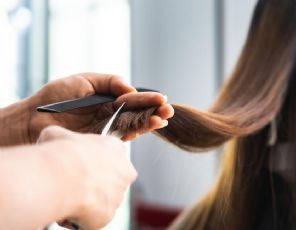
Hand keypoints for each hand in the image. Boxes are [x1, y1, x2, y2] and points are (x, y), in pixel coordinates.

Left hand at [25, 73, 173, 142]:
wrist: (34, 118)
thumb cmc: (55, 97)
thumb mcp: (84, 80)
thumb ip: (109, 81)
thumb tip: (130, 89)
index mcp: (108, 99)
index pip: (133, 99)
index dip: (148, 99)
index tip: (162, 98)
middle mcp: (110, 115)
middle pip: (138, 114)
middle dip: (154, 112)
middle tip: (169, 111)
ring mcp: (106, 129)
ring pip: (133, 126)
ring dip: (149, 123)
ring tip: (162, 120)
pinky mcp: (100, 142)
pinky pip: (120, 137)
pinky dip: (134, 133)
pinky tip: (145, 128)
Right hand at [38, 126, 136, 229]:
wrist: (62, 177)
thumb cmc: (60, 153)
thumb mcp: (56, 134)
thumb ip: (62, 137)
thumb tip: (52, 140)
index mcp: (116, 149)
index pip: (112, 155)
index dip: (95, 161)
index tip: (80, 164)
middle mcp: (125, 172)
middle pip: (108, 181)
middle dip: (92, 184)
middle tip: (71, 183)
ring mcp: (118, 195)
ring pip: (99, 201)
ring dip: (84, 201)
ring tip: (67, 196)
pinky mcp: (109, 215)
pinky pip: (92, 220)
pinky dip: (79, 218)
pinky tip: (67, 209)